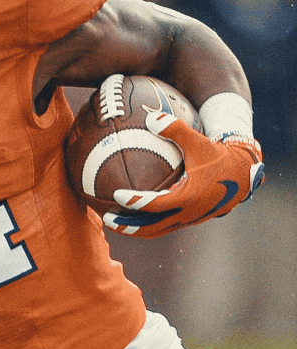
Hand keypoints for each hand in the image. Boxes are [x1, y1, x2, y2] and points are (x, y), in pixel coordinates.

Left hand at [102, 111, 263, 238]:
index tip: (116, 195)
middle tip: (106, 219)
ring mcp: (188, 220)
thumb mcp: (198, 140)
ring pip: (156, 231)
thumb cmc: (218, 155)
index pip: (156, 204)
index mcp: (189, 196)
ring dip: (135, 230)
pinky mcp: (188, 221)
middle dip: (127, 227)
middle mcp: (188, 213)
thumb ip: (175, 128)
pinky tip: (132, 215)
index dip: (136, 201)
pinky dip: (146, 225)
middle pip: (151, 228)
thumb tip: (151, 117)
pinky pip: (163, 227)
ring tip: (114, 224)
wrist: (242, 175)